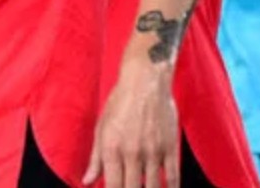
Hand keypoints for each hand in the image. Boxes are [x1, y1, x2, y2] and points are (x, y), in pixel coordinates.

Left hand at [85, 57, 178, 187]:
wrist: (145, 82)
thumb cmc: (119, 103)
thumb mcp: (101, 128)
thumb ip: (95, 158)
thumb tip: (87, 181)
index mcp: (112, 148)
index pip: (112, 186)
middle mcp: (132, 153)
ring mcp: (153, 152)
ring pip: (153, 187)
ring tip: (141, 187)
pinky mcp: (171, 148)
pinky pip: (172, 177)